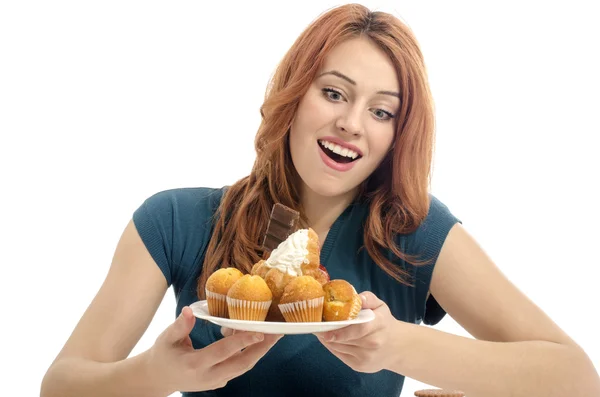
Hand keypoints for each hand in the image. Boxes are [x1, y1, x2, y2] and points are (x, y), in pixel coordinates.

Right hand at [146, 306, 282, 392]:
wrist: (159, 377)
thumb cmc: (163, 354)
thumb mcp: (166, 338)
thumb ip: (180, 326)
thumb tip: (189, 311)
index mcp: (195, 364)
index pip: (223, 352)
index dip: (242, 341)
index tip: (259, 331)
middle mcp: (208, 377)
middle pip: (241, 364)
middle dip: (261, 349)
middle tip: (278, 333)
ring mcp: (215, 382)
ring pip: (243, 367)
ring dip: (260, 352)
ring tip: (274, 335)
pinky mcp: (220, 382)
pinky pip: (238, 367)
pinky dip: (250, 354)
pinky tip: (258, 339)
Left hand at [315, 291, 399, 372]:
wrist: (398, 347)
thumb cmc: (384, 323)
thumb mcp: (380, 306)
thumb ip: (368, 298)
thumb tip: (356, 298)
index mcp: (380, 324)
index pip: (360, 328)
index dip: (341, 331)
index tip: (325, 330)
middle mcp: (374, 343)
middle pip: (345, 339)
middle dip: (329, 332)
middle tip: (316, 324)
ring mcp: (367, 357)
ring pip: (339, 347)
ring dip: (328, 339)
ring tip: (320, 330)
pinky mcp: (360, 366)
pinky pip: (339, 355)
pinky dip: (332, 347)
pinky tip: (329, 339)